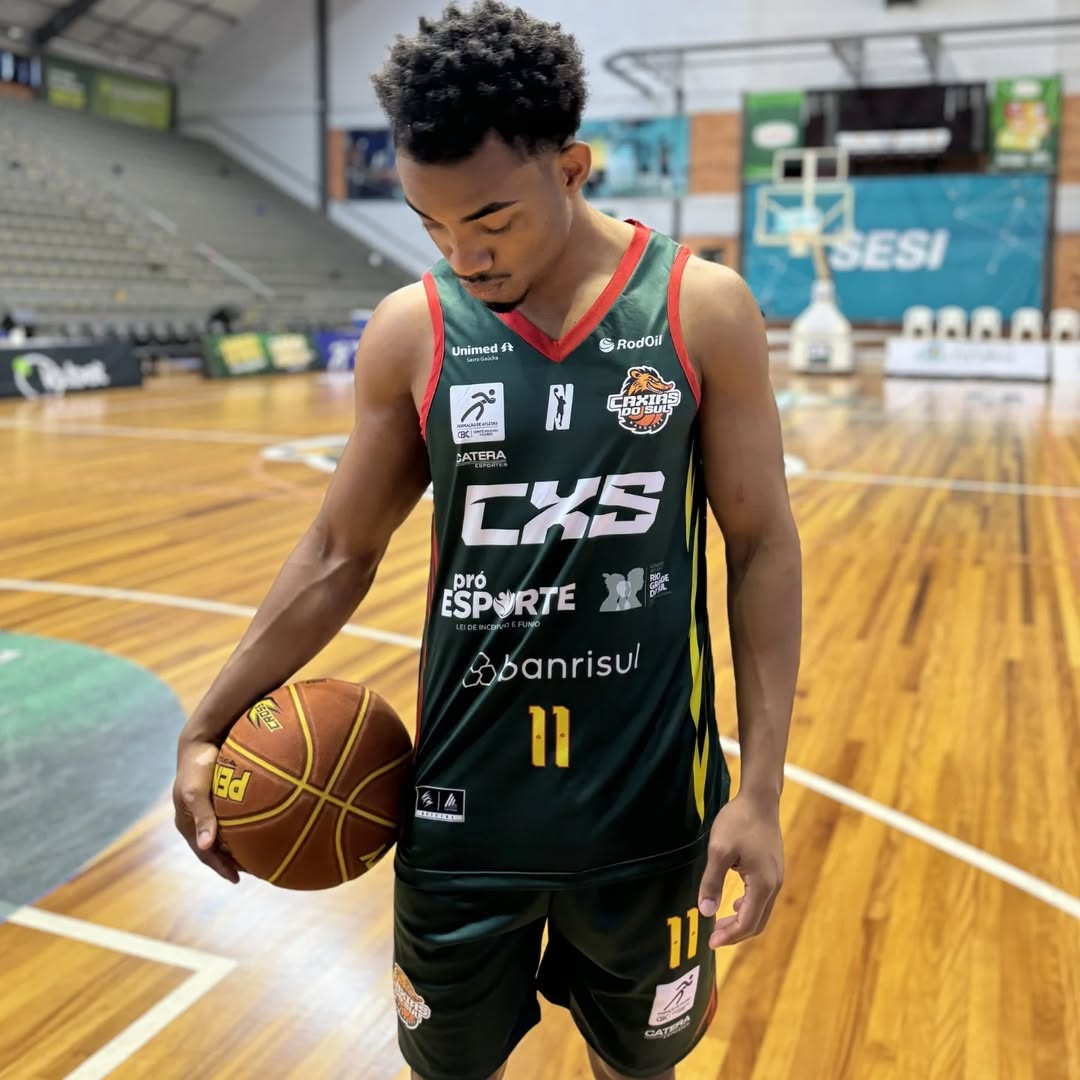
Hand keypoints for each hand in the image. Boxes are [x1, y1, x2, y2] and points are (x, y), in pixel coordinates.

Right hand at [173, 737, 241, 883]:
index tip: (238, 879)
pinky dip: (240, 828)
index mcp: (187, 822)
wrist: (201, 739)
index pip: (204, 853)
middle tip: (252, 870)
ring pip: (222, 834)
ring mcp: (205, 807)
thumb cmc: (197, 767)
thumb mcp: (196, 793)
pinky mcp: (216, 796)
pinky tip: (256, 828)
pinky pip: (229, 818)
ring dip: (236, 846)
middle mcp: (195, 817)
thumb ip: (203, 817)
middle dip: (229, 861)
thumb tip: (206, 846)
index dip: (220, 867)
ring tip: (255, 854)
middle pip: (213, 847)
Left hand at [697, 792, 783, 946]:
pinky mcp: (773, 869)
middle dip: (735, 933)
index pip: (747, 922)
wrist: (759, 799)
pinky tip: (734, 904)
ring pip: (761, 911)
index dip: (729, 936)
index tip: (710, 942)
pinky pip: (762, 898)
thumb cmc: (739, 822)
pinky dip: (748, 908)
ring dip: (741, 921)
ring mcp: (776, 877)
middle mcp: (774, 884)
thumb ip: (711, 882)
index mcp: (763, 884)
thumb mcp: (719, 851)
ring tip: (720, 924)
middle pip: (757, 922)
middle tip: (713, 937)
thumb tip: (705, 912)